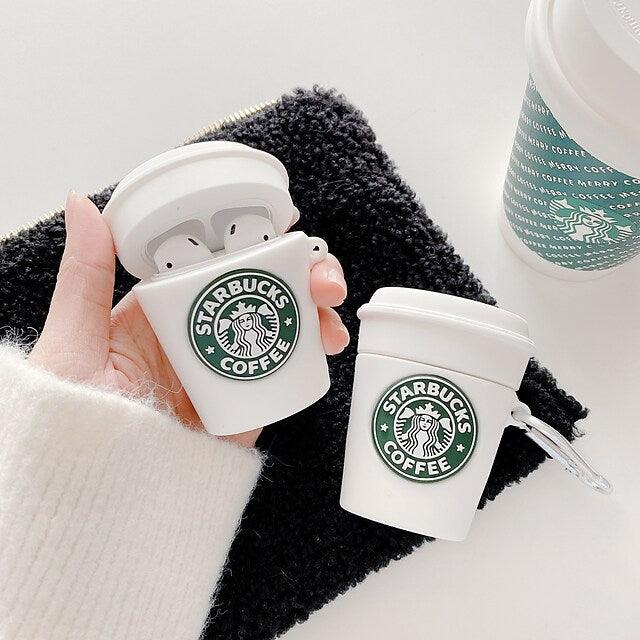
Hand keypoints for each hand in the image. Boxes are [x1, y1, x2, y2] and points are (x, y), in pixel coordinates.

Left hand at [30, 191, 348, 446]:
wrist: (100, 494)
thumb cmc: (72, 417)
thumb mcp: (76, 340)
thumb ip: (86, 276)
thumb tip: (82, 202)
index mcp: (167, 305)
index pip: (219, 258)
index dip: (256, 237)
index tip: (285, 222)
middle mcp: (205, 329)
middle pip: (265, 287)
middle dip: (303, 273)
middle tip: (321, 277)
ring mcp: (231, 364)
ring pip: (285, 323)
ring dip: (318, 310)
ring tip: (331, 316)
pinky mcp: (250, 401)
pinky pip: (289, 371)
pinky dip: (315, 354)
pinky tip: (328, 346)